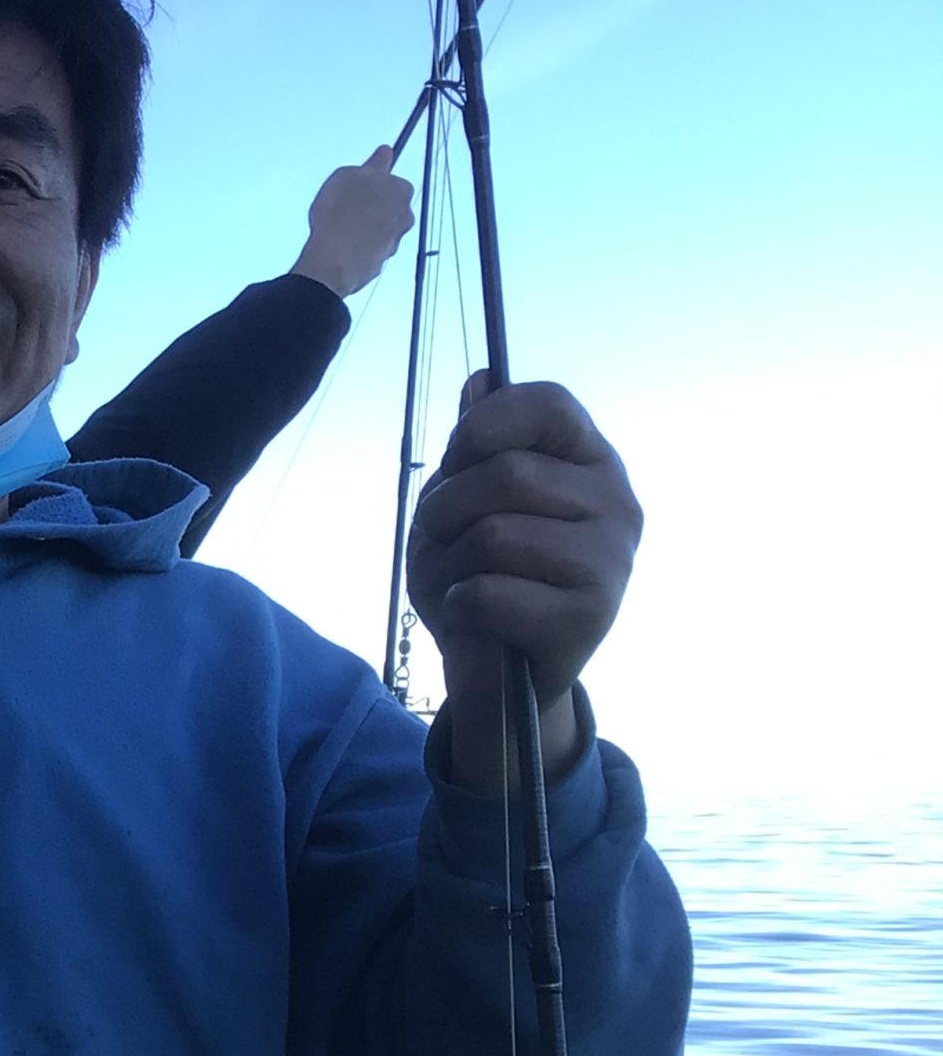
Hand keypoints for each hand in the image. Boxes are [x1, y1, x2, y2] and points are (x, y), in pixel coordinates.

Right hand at [291, 148, 415, 298]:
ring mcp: (394, 242)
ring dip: (367, 228)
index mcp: (401, 189)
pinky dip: (360, 248)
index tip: (358, 185)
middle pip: (391, 206)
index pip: (394, 180)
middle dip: (374, 206)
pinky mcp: (380, 264)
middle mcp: (405, 216)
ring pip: (382, 230)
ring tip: (340, 229)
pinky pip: (371, 250)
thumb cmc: (340, 216)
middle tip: (347, 207)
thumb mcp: (347, 175)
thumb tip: (383, 155)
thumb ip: (370, 164)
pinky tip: (342, 247)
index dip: (374, 183)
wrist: (334, 261)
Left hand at [408, 375, 642, 790]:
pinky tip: (476, 616)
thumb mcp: (463, 507)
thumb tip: (479, 380)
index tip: (457, 457)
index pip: (549, 404)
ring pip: (494, 534)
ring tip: (461, 580)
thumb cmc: (481, 578)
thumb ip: (474, 449)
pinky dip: (461, 605)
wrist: (500, 674)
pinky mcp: (592, 616)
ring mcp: (612, 559)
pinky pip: (492, 591)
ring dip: (449, 561)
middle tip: (440, 538)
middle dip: (445, 508)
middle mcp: (616, 501)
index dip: (486, 423)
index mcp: (591, 460)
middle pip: (506, 473)